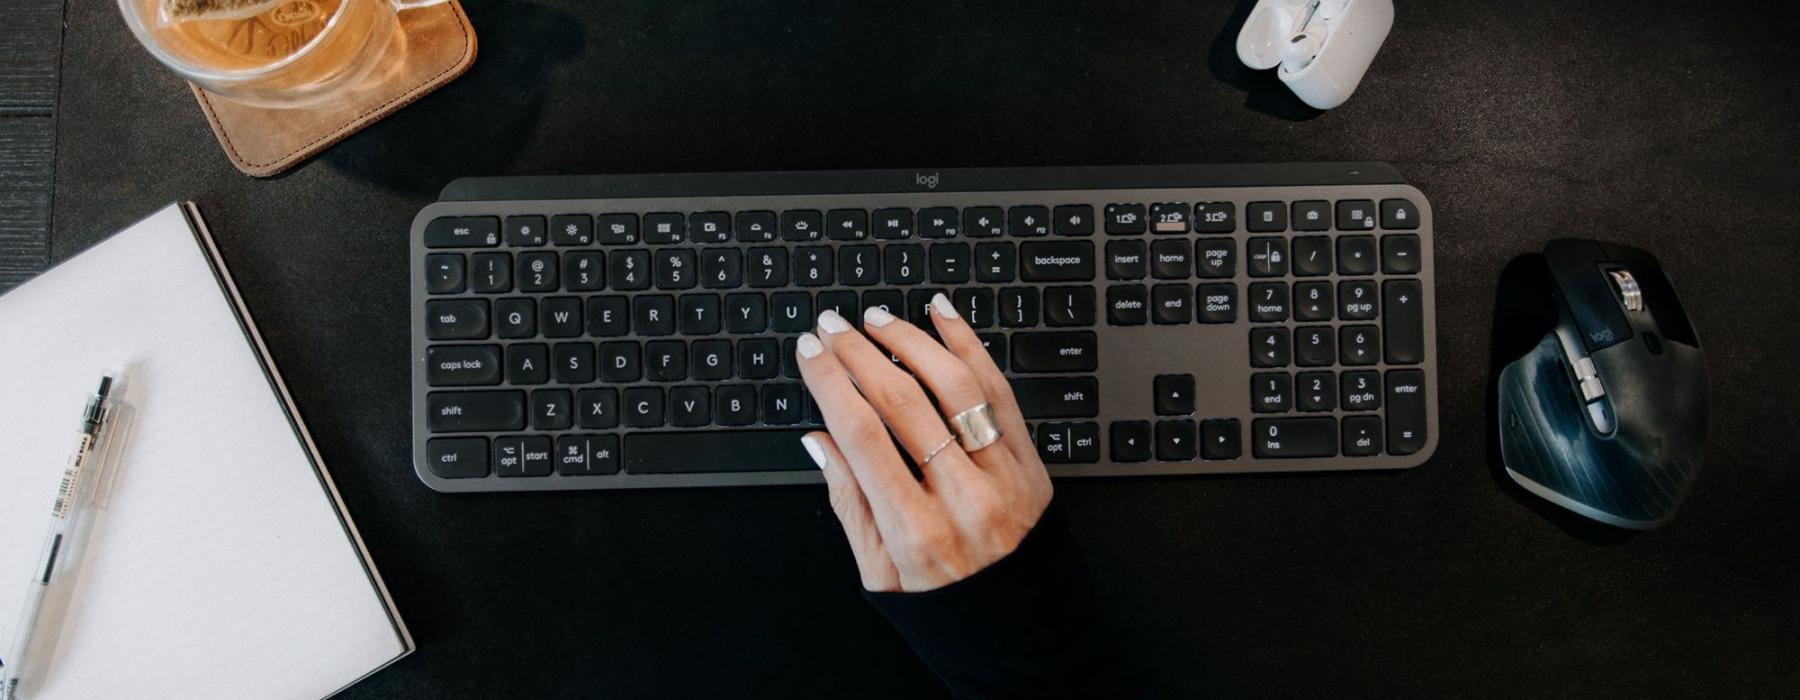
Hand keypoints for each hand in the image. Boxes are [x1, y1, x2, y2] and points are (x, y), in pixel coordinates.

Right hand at [794, 293, 1052, 592]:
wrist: (1026, 633)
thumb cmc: (948, 608)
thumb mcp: (881, 575)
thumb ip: (850, 505)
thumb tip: (819, 441)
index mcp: (915, 531)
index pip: (862, 436)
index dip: (830, 383)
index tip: (811, 352)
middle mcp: (962, 499)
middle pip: (903, 404)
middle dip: (859, 354)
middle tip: (833, 324)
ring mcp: (1003, 477)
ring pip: (956, 387)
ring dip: (912, 343)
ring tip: (879, 319)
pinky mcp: (1032, 463)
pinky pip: (1001, 392)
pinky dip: (971, 348)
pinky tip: (944, 318)